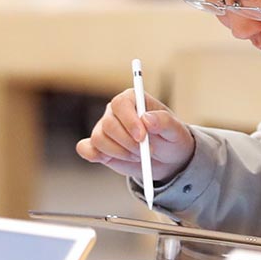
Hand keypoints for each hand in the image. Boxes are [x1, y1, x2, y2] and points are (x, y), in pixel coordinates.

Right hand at [76, 89, 195, 183]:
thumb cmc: (171, 139)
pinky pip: (85, 149)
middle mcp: (115, 112)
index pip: (121, 104)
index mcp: (133, 100)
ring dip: (120, 153)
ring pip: (99, 140)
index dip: (129, 121)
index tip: (142, 137)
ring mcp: (104, 128)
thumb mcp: (175, 130)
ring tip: (139, 155)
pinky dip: (95, 156)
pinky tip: (110, 159)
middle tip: (146, 152)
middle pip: (108, 124)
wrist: (167, 159)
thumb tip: (147, 119)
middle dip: (128, 143)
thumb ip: (164, 121)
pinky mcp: (98, 146)